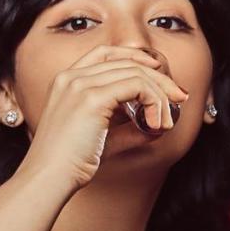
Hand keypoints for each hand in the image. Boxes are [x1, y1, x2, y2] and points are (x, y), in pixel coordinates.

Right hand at [16, 44, 188, 192]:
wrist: (49, 176)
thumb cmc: (72, 162)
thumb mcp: (105, 138)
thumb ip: (131, 127)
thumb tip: (160, 125)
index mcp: (67, 81)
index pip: (106, 53)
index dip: (136, 58)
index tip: (159, 72)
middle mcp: (71, 77)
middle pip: (127, 62)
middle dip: (159, 78)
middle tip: (180, 97)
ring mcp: (80, 85)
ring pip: (136, 73)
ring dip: (160, 95)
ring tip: (167, 121)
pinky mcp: (92, 98)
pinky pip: (137, 86)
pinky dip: (155, 102)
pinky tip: (158, 124)